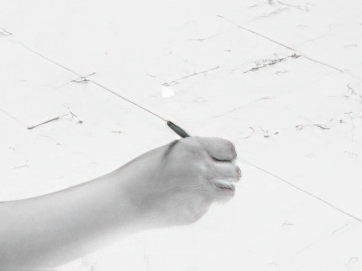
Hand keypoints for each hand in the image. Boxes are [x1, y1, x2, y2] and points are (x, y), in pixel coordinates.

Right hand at [116, 136, 240, 228]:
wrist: (125, 200)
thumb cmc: (146, 171)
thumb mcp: (173, 153)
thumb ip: (197, 155)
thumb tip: (221, 160)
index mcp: (195, 148)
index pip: (230, 149)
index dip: (228, 155)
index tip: (225, 159)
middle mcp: (202, 169)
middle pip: (235, 172)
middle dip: (231, 174)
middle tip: (223, 176)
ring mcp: (201, 193)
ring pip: (228, 193)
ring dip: (220, 191)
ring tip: (199, 190)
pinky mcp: (196, 213)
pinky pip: (206, 207)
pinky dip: (197, 204)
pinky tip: (177, 203)